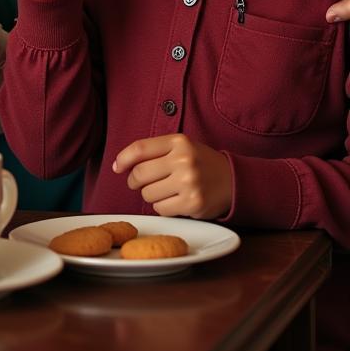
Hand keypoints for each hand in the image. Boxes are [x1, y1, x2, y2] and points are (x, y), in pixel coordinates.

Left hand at [113, 134, 231, 219]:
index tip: (116, 168)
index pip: (139, 148)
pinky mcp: (193, 203)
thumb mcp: (180, 146)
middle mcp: (183, 160)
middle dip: (135, 181)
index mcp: (178, 141)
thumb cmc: (199, 162)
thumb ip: (153, 151)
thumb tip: (119, 165)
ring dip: (150, 195)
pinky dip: (162, 207)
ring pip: (148, 194)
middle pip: (139, 174)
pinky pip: (161, 209)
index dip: (123, 159)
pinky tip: (174, 201)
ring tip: (165, 190)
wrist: (234, 180)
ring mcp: (189, 183)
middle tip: (141, 183)